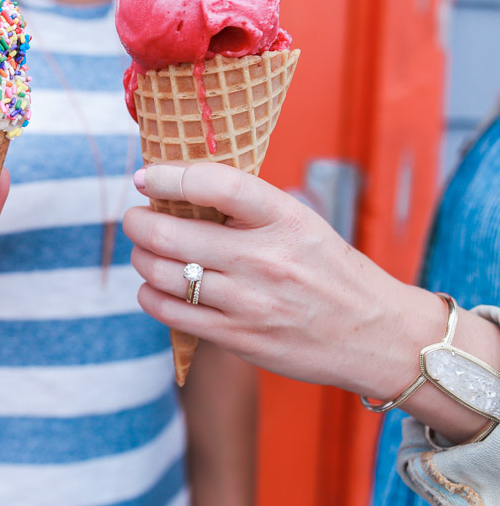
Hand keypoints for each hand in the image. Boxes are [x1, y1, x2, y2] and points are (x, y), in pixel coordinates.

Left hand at [122, 162, 441, 399]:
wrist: (376, 335)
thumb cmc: (327, 269)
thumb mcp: (299, 221)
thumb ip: (245, 205)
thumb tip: (175, 184)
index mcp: (282, 217)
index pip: (213, 184)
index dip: (167, 176)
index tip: (146, 176)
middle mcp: (262, 258)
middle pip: (167, 234)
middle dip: (137, 221)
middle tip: (136, 217)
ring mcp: (247, 301)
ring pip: (160, 272)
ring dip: (141, 257)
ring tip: (147, 251)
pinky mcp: (236, 337)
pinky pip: (167, 310)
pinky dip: (149, 293)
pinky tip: (156, 285)